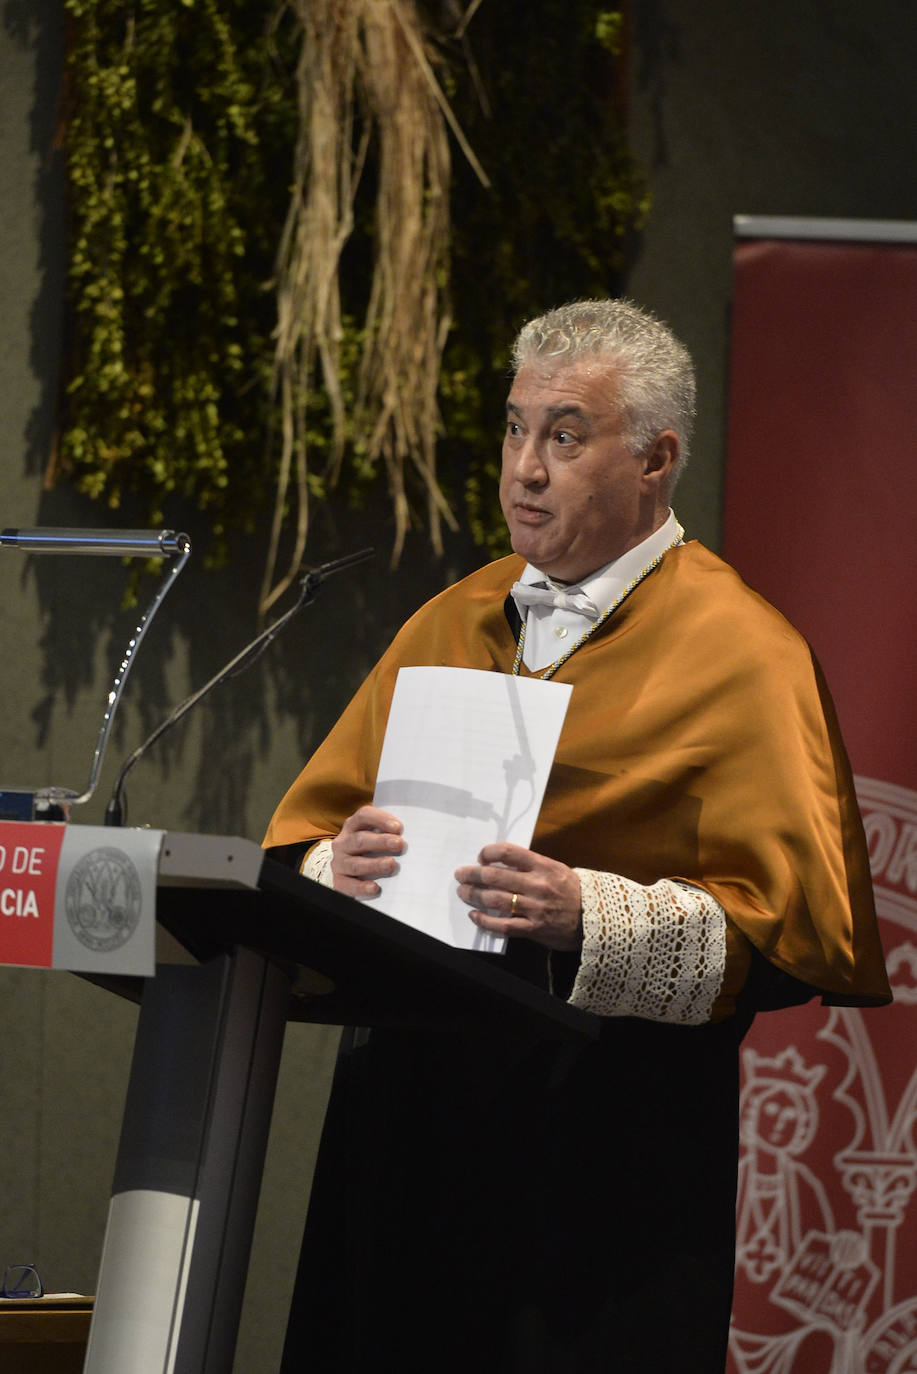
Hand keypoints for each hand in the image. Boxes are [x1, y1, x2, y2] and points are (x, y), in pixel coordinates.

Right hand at [330, 805, 403, 898]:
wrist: (349, 869)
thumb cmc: (371, 848)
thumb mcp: (376, 835)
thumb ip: (391, 833)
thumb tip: (417, 834)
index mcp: (353, 826)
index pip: (364, 816)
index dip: (380, 819)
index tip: (399, 827)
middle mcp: (343, 843)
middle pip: (360, 839)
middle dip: (380, 841)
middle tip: (399, 844)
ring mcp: (339, 862)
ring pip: (355, 864)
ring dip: (374, 864)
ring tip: (391, 864)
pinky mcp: (339, 881)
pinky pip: (347, 885)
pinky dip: (361, 887)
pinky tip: (375, 888)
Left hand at [454, 842, 581, 950]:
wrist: (596, 919)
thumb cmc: (573, 892)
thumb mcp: (556, 870)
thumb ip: (531, 866)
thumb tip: (500, 863)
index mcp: (543, 866)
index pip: (509, 853)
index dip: (489, 852)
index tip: (481, 856)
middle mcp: (538, 885)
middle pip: (495, 876)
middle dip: (473, 874)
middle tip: (460, 874)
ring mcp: (535, 908)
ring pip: (495, 900)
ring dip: (474, 895)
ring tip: (462, 892)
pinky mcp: (534, 929)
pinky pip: (503, 925)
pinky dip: (485, 920)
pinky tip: (474, 915)